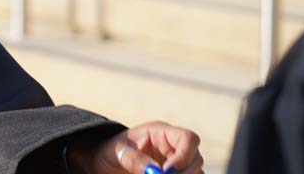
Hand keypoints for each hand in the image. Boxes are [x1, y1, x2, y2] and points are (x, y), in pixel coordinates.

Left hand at [68, 122, 202, 173]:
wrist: (106, 164)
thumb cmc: (111, 152)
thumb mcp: (117, 152)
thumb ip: (133, 159)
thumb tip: (154, 172)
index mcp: (161, 132)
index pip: (189, 138)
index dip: (185, 155)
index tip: (167, 171)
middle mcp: (174, 147)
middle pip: (196, 159)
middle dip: (184, 173)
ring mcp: (177, 162)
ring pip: (197, 172)